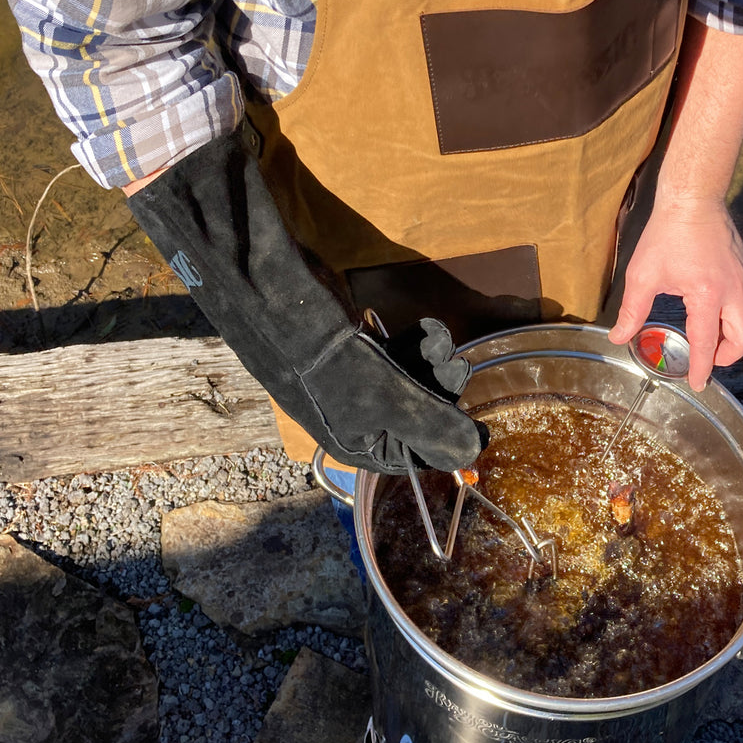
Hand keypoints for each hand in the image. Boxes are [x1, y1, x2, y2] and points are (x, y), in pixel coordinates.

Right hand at [126, 129, 485, 473]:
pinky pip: (397, 356)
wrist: (265, 289)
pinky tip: (420, 325)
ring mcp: (355, 381)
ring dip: (431, 360)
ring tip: (434, 335)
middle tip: (453, 359)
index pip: (416, 454)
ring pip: (412, 380)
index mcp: (356, 441)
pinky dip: (415, 342)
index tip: (477, 410)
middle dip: (440, 386)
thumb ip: (429, 419)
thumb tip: (477, 451)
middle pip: (418, 414)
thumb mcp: (378, 388)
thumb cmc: (319, 349)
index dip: (447, 432)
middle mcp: (356, 418)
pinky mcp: (355, 348)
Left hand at [608, 196, 742, 389]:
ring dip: (734, 336)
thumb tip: (618, 337)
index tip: (698, 384)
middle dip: (728, 356)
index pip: (706, 342)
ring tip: (711, 338)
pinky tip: (716, 310)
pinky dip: (736, 315)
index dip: (701, 367)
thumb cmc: (666, 235)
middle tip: (708, 359)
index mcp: (707, 296)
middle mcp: (732, 291)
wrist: (693, 198)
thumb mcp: (643, 275)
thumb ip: (632, 311)